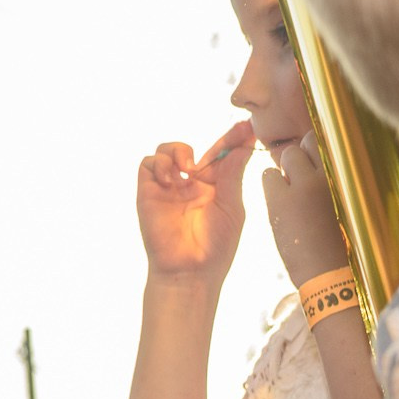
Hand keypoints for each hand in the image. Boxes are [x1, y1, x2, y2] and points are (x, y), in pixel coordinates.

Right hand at [138, 125, 255, 281]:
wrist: (189, 271)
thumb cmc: (215, 246)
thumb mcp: (231, 208)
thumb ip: (232, 177)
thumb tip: (243, 148)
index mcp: (215, 189)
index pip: (224, 158)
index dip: (235, 141)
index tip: (250, 127)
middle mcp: (191, 184)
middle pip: (200, 150)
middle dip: (222, 139)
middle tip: (239, 131)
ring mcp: (169, 187)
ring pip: (167, 150)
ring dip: (179, 151)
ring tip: (189, 171)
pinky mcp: (148, 191)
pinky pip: (148, 163)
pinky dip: (160, 164)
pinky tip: (172, 181)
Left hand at [260, 134, 353, 285]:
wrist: (329, 273)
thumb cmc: (340, 243)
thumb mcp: (346, 206)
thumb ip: (333, 183)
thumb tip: (317, 164)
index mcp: (348, 178)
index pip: (327, 142)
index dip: (316, 151)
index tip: (314, 164)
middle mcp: (328, 176)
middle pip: (305, 144)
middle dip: (299, 158)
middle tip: (300, 179)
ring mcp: (303, 185)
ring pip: (286, 156)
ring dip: (284, 171)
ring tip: (290, 195)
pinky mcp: (282, 198)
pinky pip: (268, 175)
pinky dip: (271, 186)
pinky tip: (281, 204)